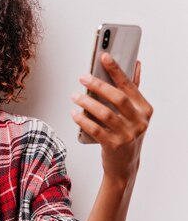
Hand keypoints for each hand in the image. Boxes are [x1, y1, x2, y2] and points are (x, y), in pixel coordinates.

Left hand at [71, 53, 153, 183]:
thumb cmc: (127, 132)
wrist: (124, 164)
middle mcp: (139, 122)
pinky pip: (95, 129)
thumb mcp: (134, 112)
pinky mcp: (113, 145)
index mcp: (144, 109)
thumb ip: (132, 89)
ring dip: (86, 102)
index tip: (104, 56)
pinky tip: (74, 113)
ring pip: (104, 114)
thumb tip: (136, 63)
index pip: (129, 85)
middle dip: (98, 85)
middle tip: (82, 78)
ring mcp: (127, 135)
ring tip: (74, 96)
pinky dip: (82, 120)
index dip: (116, 69)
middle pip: (117, 98)